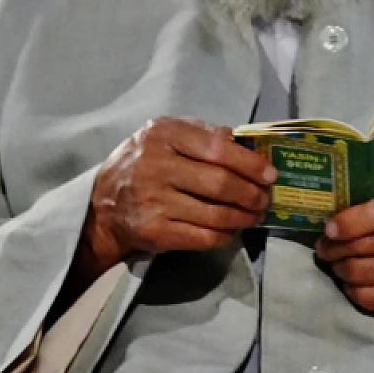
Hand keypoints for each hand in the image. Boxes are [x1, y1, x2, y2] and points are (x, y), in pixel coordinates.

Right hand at [79, 118, 275, 277]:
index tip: (270, 174)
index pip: (217, 149)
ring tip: (255, 214)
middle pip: (220, 183)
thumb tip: (248, 144)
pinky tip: (234, 229)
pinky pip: (204, 237)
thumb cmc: (144, 163)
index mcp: (163, 135)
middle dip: (252, 193)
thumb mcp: (167, 136)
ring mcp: (154, 201)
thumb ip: (205, 135)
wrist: (104, 205)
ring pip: (216, 214)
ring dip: (244, 217)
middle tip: (265, 198)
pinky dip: (227, 235)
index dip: (249, 163)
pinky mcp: (155, 232)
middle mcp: (156, 166)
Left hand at [316, 183, 373, 334]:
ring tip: (336, 263)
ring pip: (357, 271)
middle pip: (360, 245)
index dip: (347, 222)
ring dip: (338, 268)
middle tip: (324, 247)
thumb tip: (341, 214)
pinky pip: (366, 296)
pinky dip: (351, 288)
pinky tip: (352, 282)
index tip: (329, 228)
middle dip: (333, 248)